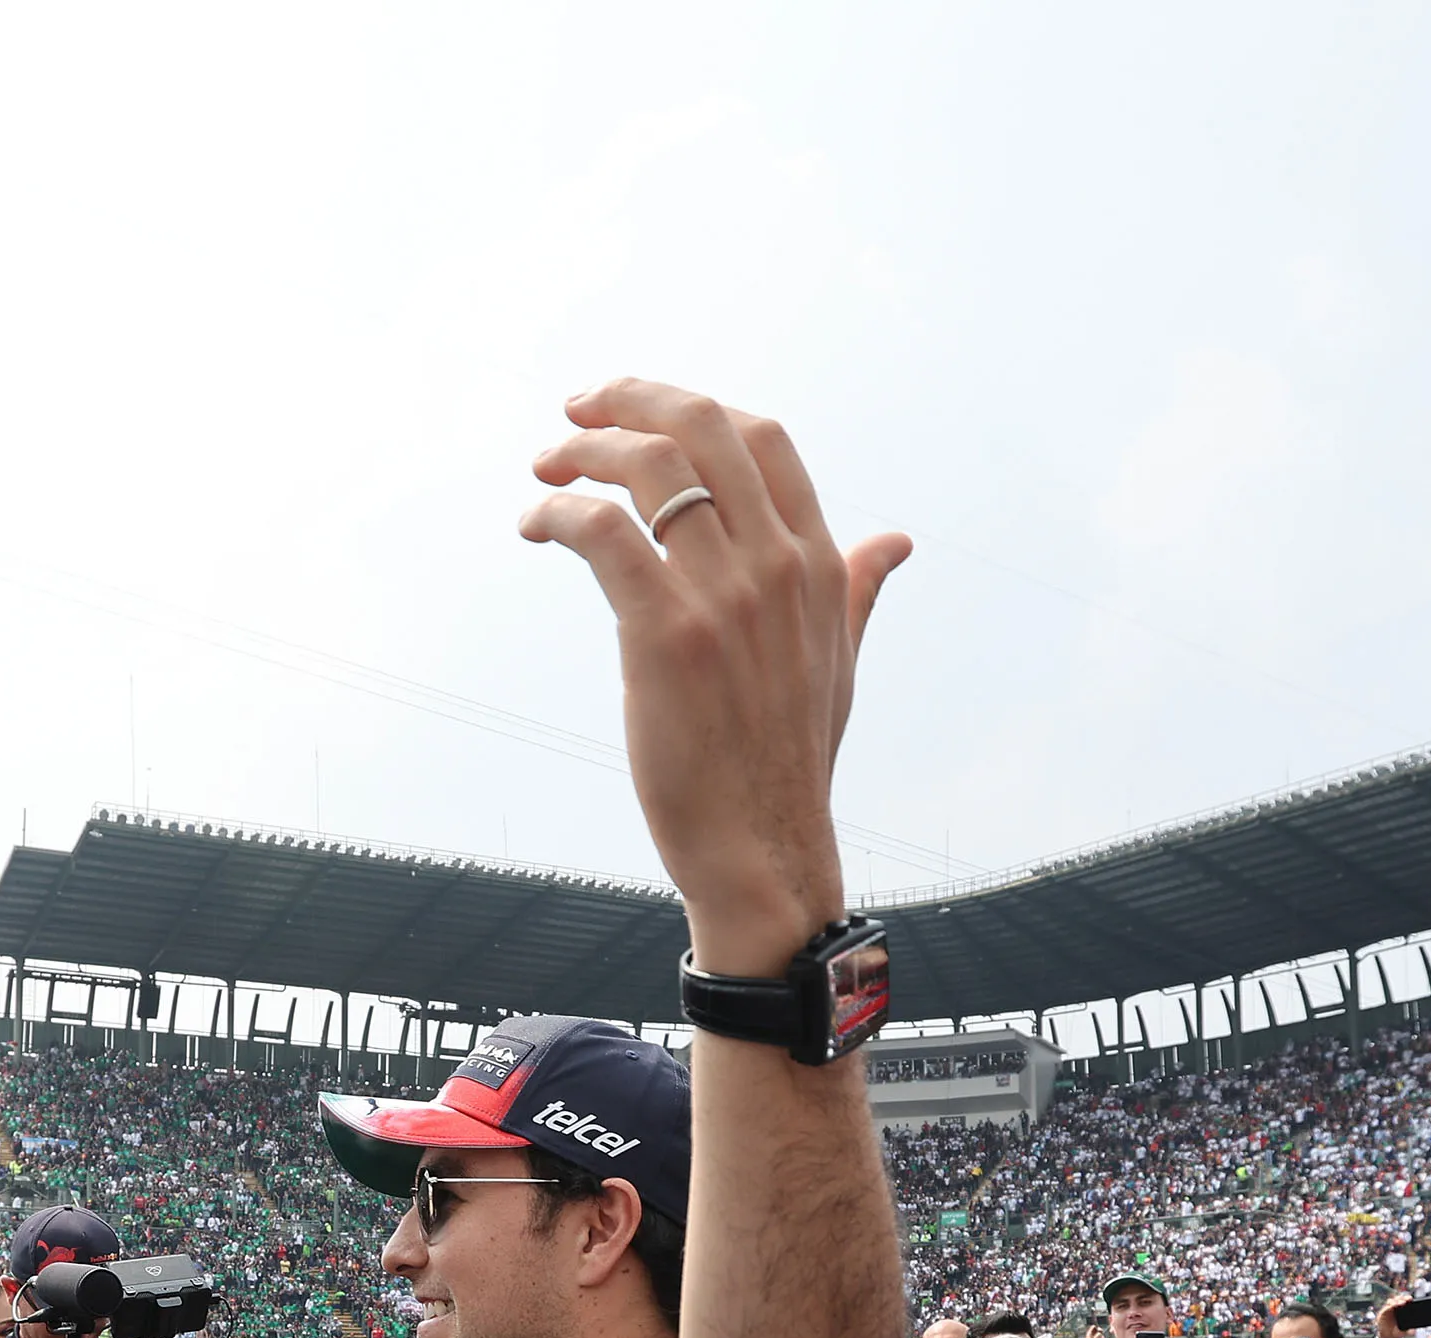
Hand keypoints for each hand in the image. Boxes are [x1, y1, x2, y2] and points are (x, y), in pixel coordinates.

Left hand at [524, 379, 908, 964]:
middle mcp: (777, 565)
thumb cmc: (789, 760)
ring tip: (545, 469)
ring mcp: (725, 596)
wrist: (761, 846)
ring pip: (647, 465)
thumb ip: (857, 588)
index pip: (761, 437)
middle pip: (703, 425)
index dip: (691, 406)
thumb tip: (895, 542)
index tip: (637, 413)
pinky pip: (604, 531)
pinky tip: (535, 526)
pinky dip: (559, 510)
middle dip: (628, 398)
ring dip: (582, 450)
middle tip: (575, 411)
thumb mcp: (840, 661)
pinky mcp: (666, 633)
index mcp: (818, 563)